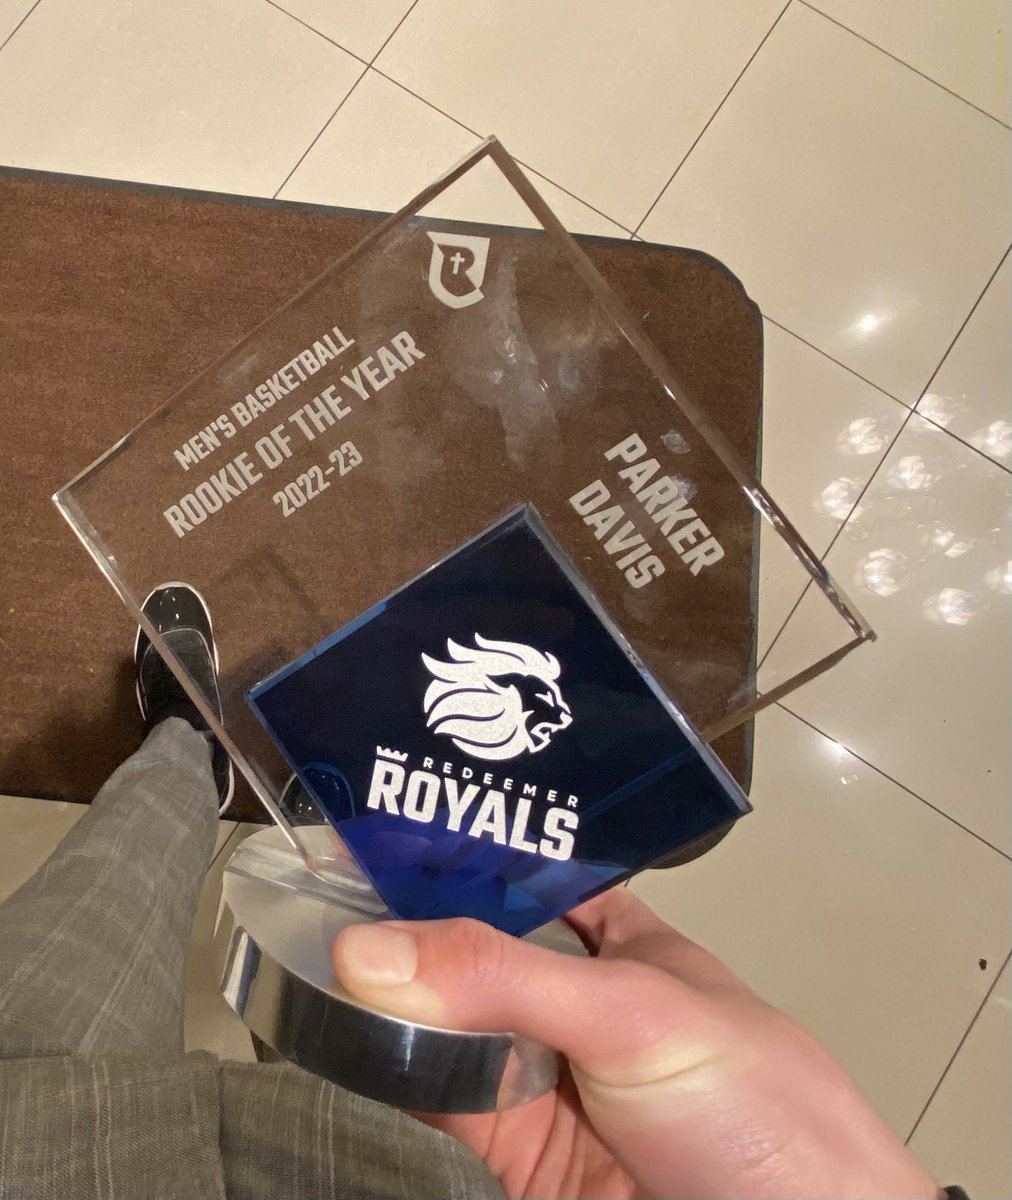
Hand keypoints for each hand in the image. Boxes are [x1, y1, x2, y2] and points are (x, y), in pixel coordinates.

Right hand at [332, 887, 937, 1198]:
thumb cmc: (758, 1109)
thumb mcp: (637, 1015)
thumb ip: (507, 980)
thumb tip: (370, 951)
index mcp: (622, 940)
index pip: (528, 873)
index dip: (460, 849)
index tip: (378, 822)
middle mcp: (576, 999)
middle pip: (475, 948)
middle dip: (407, 924)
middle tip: (317, 888)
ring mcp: (543, 1075)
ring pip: (446, 1020)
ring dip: (389, 998)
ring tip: (308, 951)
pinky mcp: (516, 1149)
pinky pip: (437, 1095)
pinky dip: (390, 1069)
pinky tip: (342, 1037)